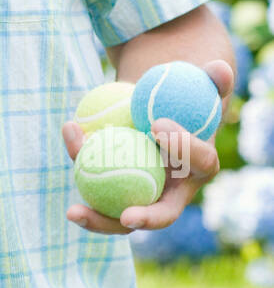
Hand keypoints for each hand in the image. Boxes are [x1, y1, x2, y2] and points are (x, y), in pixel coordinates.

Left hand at [62, 59, 233, 235]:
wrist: (158, 104)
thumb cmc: (183, 96)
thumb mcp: (201, 82)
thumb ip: (215, 77)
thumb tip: (218, 68)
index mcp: (201, 166)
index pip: (200, 163)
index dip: (184, 148)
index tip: (158, 124)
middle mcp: (173, 188)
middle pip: (161, 213)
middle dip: (146, 219)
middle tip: (126, 215)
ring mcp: (141, 191)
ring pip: (120, 214)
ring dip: (98, 218)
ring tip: (73, 212)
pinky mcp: (114, 183)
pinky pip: (95, 180)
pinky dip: (80, 161)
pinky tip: (69, 134)